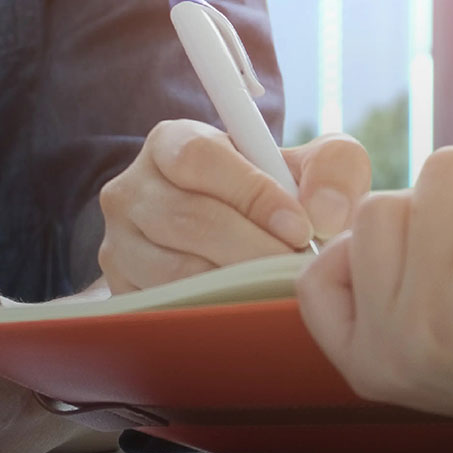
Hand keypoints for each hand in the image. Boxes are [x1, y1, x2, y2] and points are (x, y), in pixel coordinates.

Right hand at [99, 119, 369, 292]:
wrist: (236, 235)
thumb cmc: (272, 194)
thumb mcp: (309, 165)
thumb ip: (334, 169)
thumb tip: (324, 214)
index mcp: (170, 143)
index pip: (198, 159)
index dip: (251, 194)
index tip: (299, 227)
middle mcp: (131, 189)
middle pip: (184, 218)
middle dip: (250, 248)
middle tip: (295, 268)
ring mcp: (118, 241)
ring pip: (172, 269)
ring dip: (232, 283)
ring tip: (275, 287)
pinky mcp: (119, 286)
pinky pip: (162, 304)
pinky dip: (209, 309)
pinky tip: (245, 306)